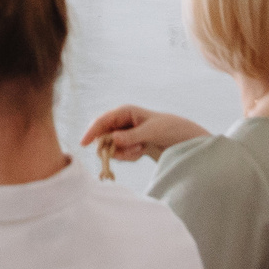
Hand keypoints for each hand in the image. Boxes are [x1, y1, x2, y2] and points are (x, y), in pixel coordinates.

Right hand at [80, 105, 209, 162]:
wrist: (184, 140)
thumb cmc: (170, 129)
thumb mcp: (151, 131)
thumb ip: (131, 136)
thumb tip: (112, 139)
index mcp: (125, 112)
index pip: (102, 121)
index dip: (92, 132)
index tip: (84, 144)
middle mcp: (122, 122)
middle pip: (103, 136)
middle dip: (112, 147)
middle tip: (128, 151)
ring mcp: (125, 135)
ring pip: (111, 148)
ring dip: (123, 153)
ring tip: (140, 150)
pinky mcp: (130, 145)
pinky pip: (120, 154)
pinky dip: (129, 156)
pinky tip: (142, 152)